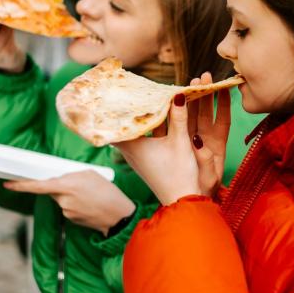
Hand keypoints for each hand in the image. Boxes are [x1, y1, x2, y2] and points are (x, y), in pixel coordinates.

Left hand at [3, 170, 134, 234]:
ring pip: (61, 200)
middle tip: (81, 186)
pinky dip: (76, 205)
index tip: (8, 184)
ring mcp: (66, 212)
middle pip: (52, 191)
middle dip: (61, 187)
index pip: (38, 185)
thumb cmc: (107, 192)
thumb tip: (59, 179)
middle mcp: (63, 200)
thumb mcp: (90, 174)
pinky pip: (68, 208)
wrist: (119, 216)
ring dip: (71, 196)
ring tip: (90, 196)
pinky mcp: (71, 220)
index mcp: (67, 185)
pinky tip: (89, 204)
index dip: (21, 185)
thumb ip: (71, 175)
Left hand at [114, 85, 229, 205]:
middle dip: (126, 109)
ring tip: (140, 99)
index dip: (112, 107)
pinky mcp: (146, 162)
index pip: (114, 123)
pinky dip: (146, 127)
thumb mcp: (181, 142)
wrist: (183, 201)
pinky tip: (154, 117)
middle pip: (123, 125)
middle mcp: (130, 152)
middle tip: (125, 91)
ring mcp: (137, 158)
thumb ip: (180, 117)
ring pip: (133, 132)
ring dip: (138, 118)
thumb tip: (178, 94)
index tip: (110, 92)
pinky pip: (141, 139)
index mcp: (133, 146)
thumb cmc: (179, 174)